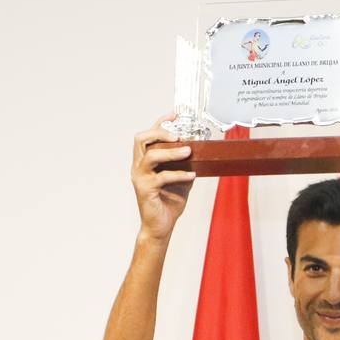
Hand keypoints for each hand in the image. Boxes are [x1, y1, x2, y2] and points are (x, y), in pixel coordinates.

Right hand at [132, 113, 195, 240]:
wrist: (160, 226)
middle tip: (178, 135)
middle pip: (141, 139)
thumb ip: (186, 164)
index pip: (148, 135)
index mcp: (144, 161)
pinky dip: (179, 174)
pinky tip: (192, 175)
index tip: (175, 113)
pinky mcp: (145, 190)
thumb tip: (201, 151)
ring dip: (171, 151)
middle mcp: (138, 166)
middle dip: (160, 132)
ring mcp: (140, 178)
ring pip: (151, 155)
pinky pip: (162, 177)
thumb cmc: (168, 202)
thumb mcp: (181, 179)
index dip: (160, 122)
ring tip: (188, 151)